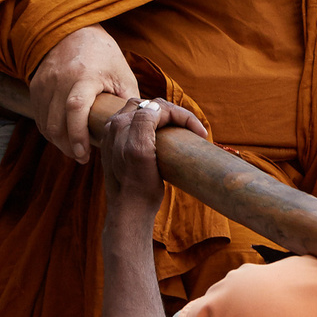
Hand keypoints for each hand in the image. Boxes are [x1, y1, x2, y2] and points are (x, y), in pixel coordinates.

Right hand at [28, 26, 140, 163]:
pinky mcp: (35, 86)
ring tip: (74, 149)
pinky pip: (39, 117)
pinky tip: (63, 137)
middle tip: (82, 157)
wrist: (74, 31)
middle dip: (68, 146)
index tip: (85, 154)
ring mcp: (44, 82)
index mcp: (84, 75)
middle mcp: (60, 79)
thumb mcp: (123, 75)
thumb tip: (138, 130)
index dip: (78, 135)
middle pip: (56, 123)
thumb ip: (129, 103)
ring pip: (45, 123)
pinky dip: (50, 131)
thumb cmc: (105, 56)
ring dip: (58, 142)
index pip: (75, 109)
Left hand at [96, 97, 208, 230]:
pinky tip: (166, 135)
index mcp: (121, 124)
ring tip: (183, 130)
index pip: (157, 106)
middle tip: (195, 130)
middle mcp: (116, 126)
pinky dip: (158, 126)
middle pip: (152, 106)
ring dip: (167, 118)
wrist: (130, 211)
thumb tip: (155, 106)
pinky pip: (141, 125)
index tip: (200, 132)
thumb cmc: (138, 186)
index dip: (182, 115)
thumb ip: (143, 123)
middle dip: (177, 115)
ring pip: (147, 113)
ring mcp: (117, 136)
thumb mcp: (140, 152)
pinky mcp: (122, 146)